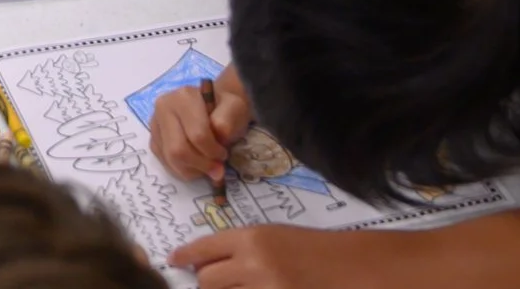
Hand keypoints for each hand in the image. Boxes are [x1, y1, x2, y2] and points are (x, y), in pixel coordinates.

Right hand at [149, 79, 250, 182]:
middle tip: (217, 169)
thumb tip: (218, 139)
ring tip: (207, 166)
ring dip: (192, 170)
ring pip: (170, 159)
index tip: (224, 155)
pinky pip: (165, 163)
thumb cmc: (224, 107)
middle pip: (178, 150)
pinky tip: (196, 164)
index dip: (212, 152)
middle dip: (201, 165)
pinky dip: (183, 170)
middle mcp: (164, 108)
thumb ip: (227, 121)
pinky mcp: (154, 139)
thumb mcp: (234, 107)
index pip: (197, 135)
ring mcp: (156, 124)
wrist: (214, 104)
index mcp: (184, 97)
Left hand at [171, 225, 328, 288]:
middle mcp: (253, 265)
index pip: (205, 248)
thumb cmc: (308, 248)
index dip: (185, 256)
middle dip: (205, 282)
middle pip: (206, 280)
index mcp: (252, 238)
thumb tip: (204, 261)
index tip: (174, 260)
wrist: (345, 266)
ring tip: (239, 283)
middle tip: (213, 279)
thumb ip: (238, 247)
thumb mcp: (271, 236)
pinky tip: (252, 287)